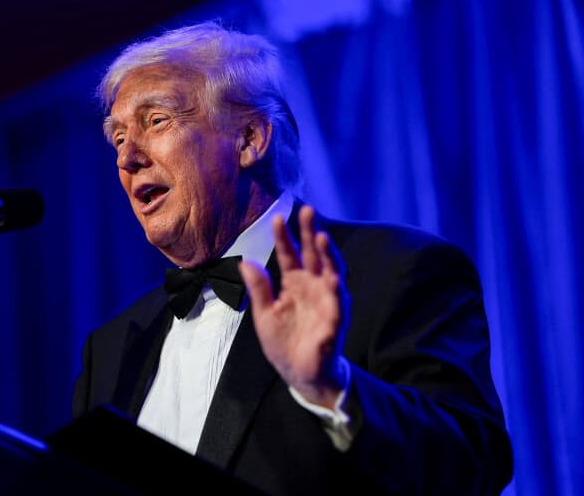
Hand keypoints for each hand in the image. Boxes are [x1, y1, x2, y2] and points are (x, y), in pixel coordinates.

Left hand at [239, 205, 349, 408]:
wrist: (299, 374)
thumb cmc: (284, 342)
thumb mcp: (264, 313)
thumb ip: (259, 288)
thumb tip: (245, 261)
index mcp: (294, 283)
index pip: (289, 254)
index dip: (284, 237)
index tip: (277, 218)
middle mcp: (313, 287)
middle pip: (314, 254)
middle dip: (311, 232)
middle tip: (308, 210)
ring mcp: (326, 301)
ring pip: (331, 272)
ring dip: (329, 255)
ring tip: (322, 237)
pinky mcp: (335, 321)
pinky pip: (338, 304)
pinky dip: (336, 290)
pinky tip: (332, 277)